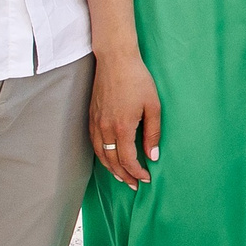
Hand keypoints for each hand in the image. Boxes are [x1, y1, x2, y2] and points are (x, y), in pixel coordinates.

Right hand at [89, 51, 161, 186]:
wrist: (115, 60)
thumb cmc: (137, 80)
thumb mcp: (153, 106)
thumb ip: (153, 133)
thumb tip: (152, 156)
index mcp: (122, 127)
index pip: (128, 160)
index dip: (137, 173)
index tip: (146, 179)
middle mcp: (105, 128)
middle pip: (112, 162)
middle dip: (124, 176)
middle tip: (134, 185)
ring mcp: (96, 123)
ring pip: (100, 155)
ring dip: (111, 169)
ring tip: (122, 177)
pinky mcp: (91, 117)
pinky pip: (94, 144)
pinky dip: (101, 156)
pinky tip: (109, 158)